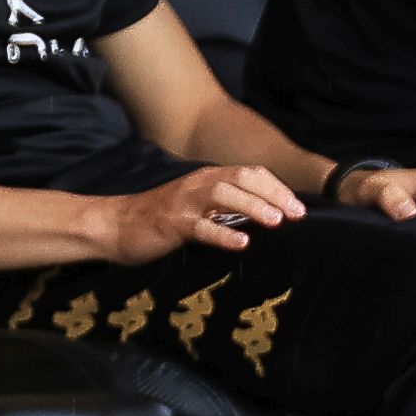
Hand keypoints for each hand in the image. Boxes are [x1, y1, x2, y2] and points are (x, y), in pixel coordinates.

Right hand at [99, 162, 303, 256]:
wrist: (115, 225)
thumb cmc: (159, 219)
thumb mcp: (196, 207)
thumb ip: (223, 207)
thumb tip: (260, 215)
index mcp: (206, 179)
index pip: (250, 173)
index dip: (277, 187)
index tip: (299, 208)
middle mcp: (198, 184)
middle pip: (242, 179)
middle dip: (273, 194)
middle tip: (297, 214)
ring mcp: (184, 203)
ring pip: (223, 195)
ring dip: (252, 206)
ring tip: (276, 221)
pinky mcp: (171, 224)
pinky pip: (200, 227)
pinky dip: (222, 233)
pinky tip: (241, 242)